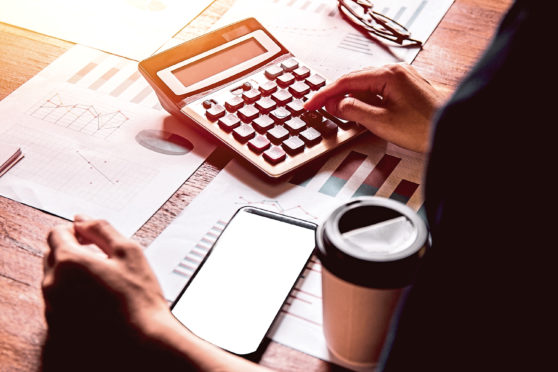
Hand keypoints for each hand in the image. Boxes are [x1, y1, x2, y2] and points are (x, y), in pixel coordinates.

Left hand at [42, 216, 173, 370]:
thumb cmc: (139, 299)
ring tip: (103, 280)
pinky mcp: (58, 325)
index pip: (57, 232)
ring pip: (56, 278)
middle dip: (72, 250)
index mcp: (68, 262)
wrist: (142, 340)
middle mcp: (53, 284)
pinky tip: (99, 299)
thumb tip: (83, 219)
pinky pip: (60, 300)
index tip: (90, 236)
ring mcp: (53, 307)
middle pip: (52, 254)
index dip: (75, 230)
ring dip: (73, 273)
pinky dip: (74, 295)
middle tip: (100, 257)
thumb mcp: (128, 252)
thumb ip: (101, 229)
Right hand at [305, 63, 442, 152]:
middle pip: (355, 80)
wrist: (453, 133)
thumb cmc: (426, 128)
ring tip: (333, 111)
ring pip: (365, 86)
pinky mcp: (405, 90)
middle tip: (316, 107)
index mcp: (389, 75)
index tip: (310, 103)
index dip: (325, 94)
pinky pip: (377, 91)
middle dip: (334, 94)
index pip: (347, 81)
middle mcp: (396, 72)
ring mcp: (402, 80)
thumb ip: (354, 111)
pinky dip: (363, 101)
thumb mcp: (382, 123)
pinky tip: (356, 110)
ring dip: (348, 98)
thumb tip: (337, 104)